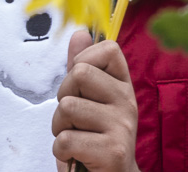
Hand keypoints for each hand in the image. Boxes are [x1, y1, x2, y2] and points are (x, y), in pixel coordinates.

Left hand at [52, 30, 139, 171]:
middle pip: (80, 73)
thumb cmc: (96, 137)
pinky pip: (66, 139)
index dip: (84, 60)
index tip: (81, 84)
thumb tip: (80, 32)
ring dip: (59, 126)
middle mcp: (128, 102)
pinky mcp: (112, 152)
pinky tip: (76, 155)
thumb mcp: (90, 98)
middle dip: (64, 95)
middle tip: (73, 116)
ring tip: (75, 136)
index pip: (109, 48)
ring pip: (67, 107)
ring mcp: (122, 127)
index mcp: (123, 85)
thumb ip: (83, 66)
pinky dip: (60, 150)